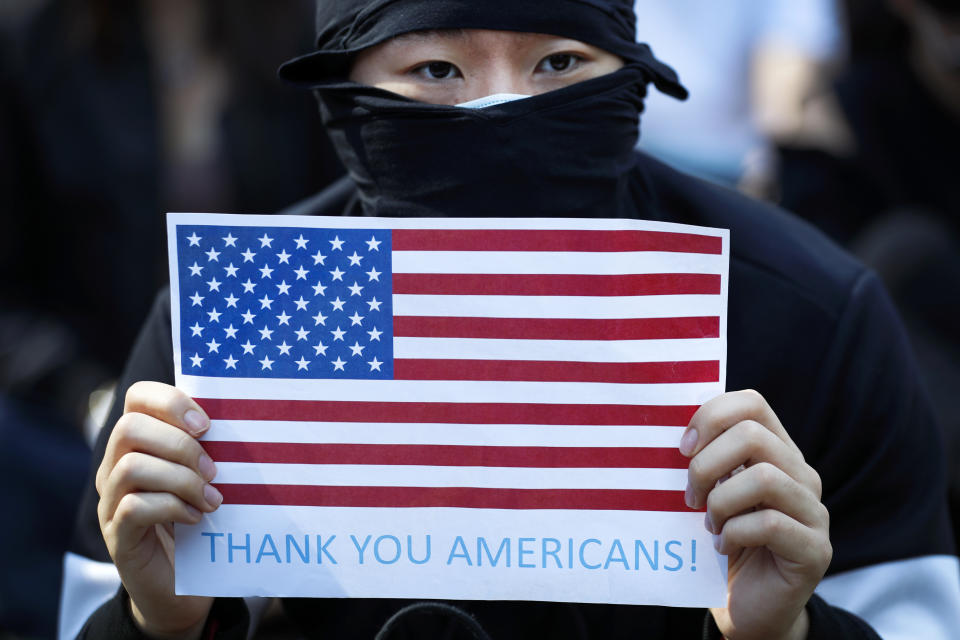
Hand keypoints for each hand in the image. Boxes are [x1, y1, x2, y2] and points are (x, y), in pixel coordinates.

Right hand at [96, 381, 221, 638]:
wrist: (181, 587)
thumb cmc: (200, 519)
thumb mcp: (205, 476)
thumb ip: (212, 447)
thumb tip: (247, 416)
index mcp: (138, 443)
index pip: (137, 397)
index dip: (170, 400)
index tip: (206, 425)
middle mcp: (114, 467)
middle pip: (130, 427)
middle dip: (180, 445)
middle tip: (214, 470)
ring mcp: (110, 502)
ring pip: (131, 466)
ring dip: (181, 479)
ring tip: (212, 499)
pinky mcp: (117, 536)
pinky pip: (133, 508)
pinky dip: (172, 508)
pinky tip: (196, 518)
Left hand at [680, 390, 831, 639]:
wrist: (744, 605)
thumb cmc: (719, 540)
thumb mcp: (709, 492)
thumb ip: (703, 458)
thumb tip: (668, 426)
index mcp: (776, 451)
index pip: (752, 402)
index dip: (711, 416)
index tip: (683, 448)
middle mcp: (801, 474)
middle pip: (753, 435)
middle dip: (706, 464)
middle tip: (690, 497)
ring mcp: (814, 512)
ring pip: (764, 477)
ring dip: (721, 501)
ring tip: (709, 524)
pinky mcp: (814, 549)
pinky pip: (771, 524)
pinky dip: (735, 533)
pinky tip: (722, 546)